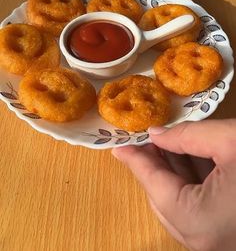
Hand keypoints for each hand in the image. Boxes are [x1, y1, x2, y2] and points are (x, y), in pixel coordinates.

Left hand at [112, 119, 235, 250]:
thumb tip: (156, 135)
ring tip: (168, 143)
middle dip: (154, 166)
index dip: (136, 161)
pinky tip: (191, 157)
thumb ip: (187, 135)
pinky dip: (191, 183)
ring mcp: (217, 242)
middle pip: (164, 199)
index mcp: (200, 220)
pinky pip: (199, 210)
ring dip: (172, 172)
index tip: (119, 146)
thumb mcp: (229, 140)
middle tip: (148, 139)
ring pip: (182, 205)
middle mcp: (204, 240)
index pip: (154, 186)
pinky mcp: (227, 234)